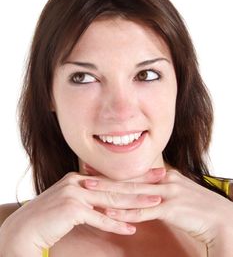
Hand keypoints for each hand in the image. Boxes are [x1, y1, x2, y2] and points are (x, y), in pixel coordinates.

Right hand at [0, 167, 164, 254]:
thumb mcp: (72, 200)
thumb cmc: (51, 216)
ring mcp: (75, 193)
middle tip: (164, 180)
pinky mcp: (71, 209)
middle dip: (142, 184)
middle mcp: (78, 181)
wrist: (27, 227)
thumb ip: (88, 196)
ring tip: (156, 203)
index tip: (154, 172)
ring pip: (110, 199)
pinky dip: (115, 223)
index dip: (134, 176)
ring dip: (135, 203)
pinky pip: (98, 217)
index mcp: (80, 177)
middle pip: (115, 185)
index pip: (112, 177)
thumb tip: (108, 199)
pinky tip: (131, 226)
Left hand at [84, 169, 232, 245]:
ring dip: (110, 193)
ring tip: (90, 191)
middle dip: (105, 178)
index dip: (113, 171)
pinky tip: (111, 213)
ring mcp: (167, 192)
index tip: (95, 168)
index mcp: (165, 175)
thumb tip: (146, 191)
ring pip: (132, 193)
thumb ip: (162, 189)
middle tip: (84, 176)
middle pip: (129, 179)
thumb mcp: (179, 192)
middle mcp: (164, 179)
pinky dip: (126, 212)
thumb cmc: (199, 208)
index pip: (134, 172)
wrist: (220, 219)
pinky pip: (143, 211)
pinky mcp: (170, 208)